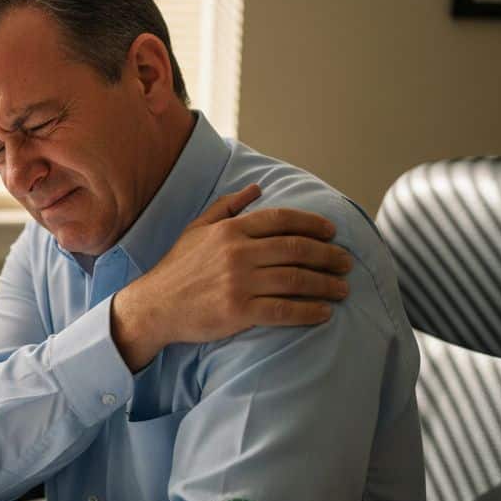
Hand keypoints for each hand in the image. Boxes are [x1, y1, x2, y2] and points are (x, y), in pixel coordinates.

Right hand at [110, 185, 352, 370]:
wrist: (154, 306)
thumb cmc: (177, 268)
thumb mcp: (197, 229)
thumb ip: (227, 206)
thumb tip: (257, 188)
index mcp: (230, 230)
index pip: (282, 220)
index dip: (313, 224)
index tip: (332, 232)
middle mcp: (237, 253)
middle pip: (297, 249)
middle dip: (329, 256)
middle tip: (346, 263)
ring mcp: (239, 283)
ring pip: (296, 280)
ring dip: (326, 284)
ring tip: (342, 289)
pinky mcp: (239, 311)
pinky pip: (284, 310)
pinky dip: (309, 311)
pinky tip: (324, 313)